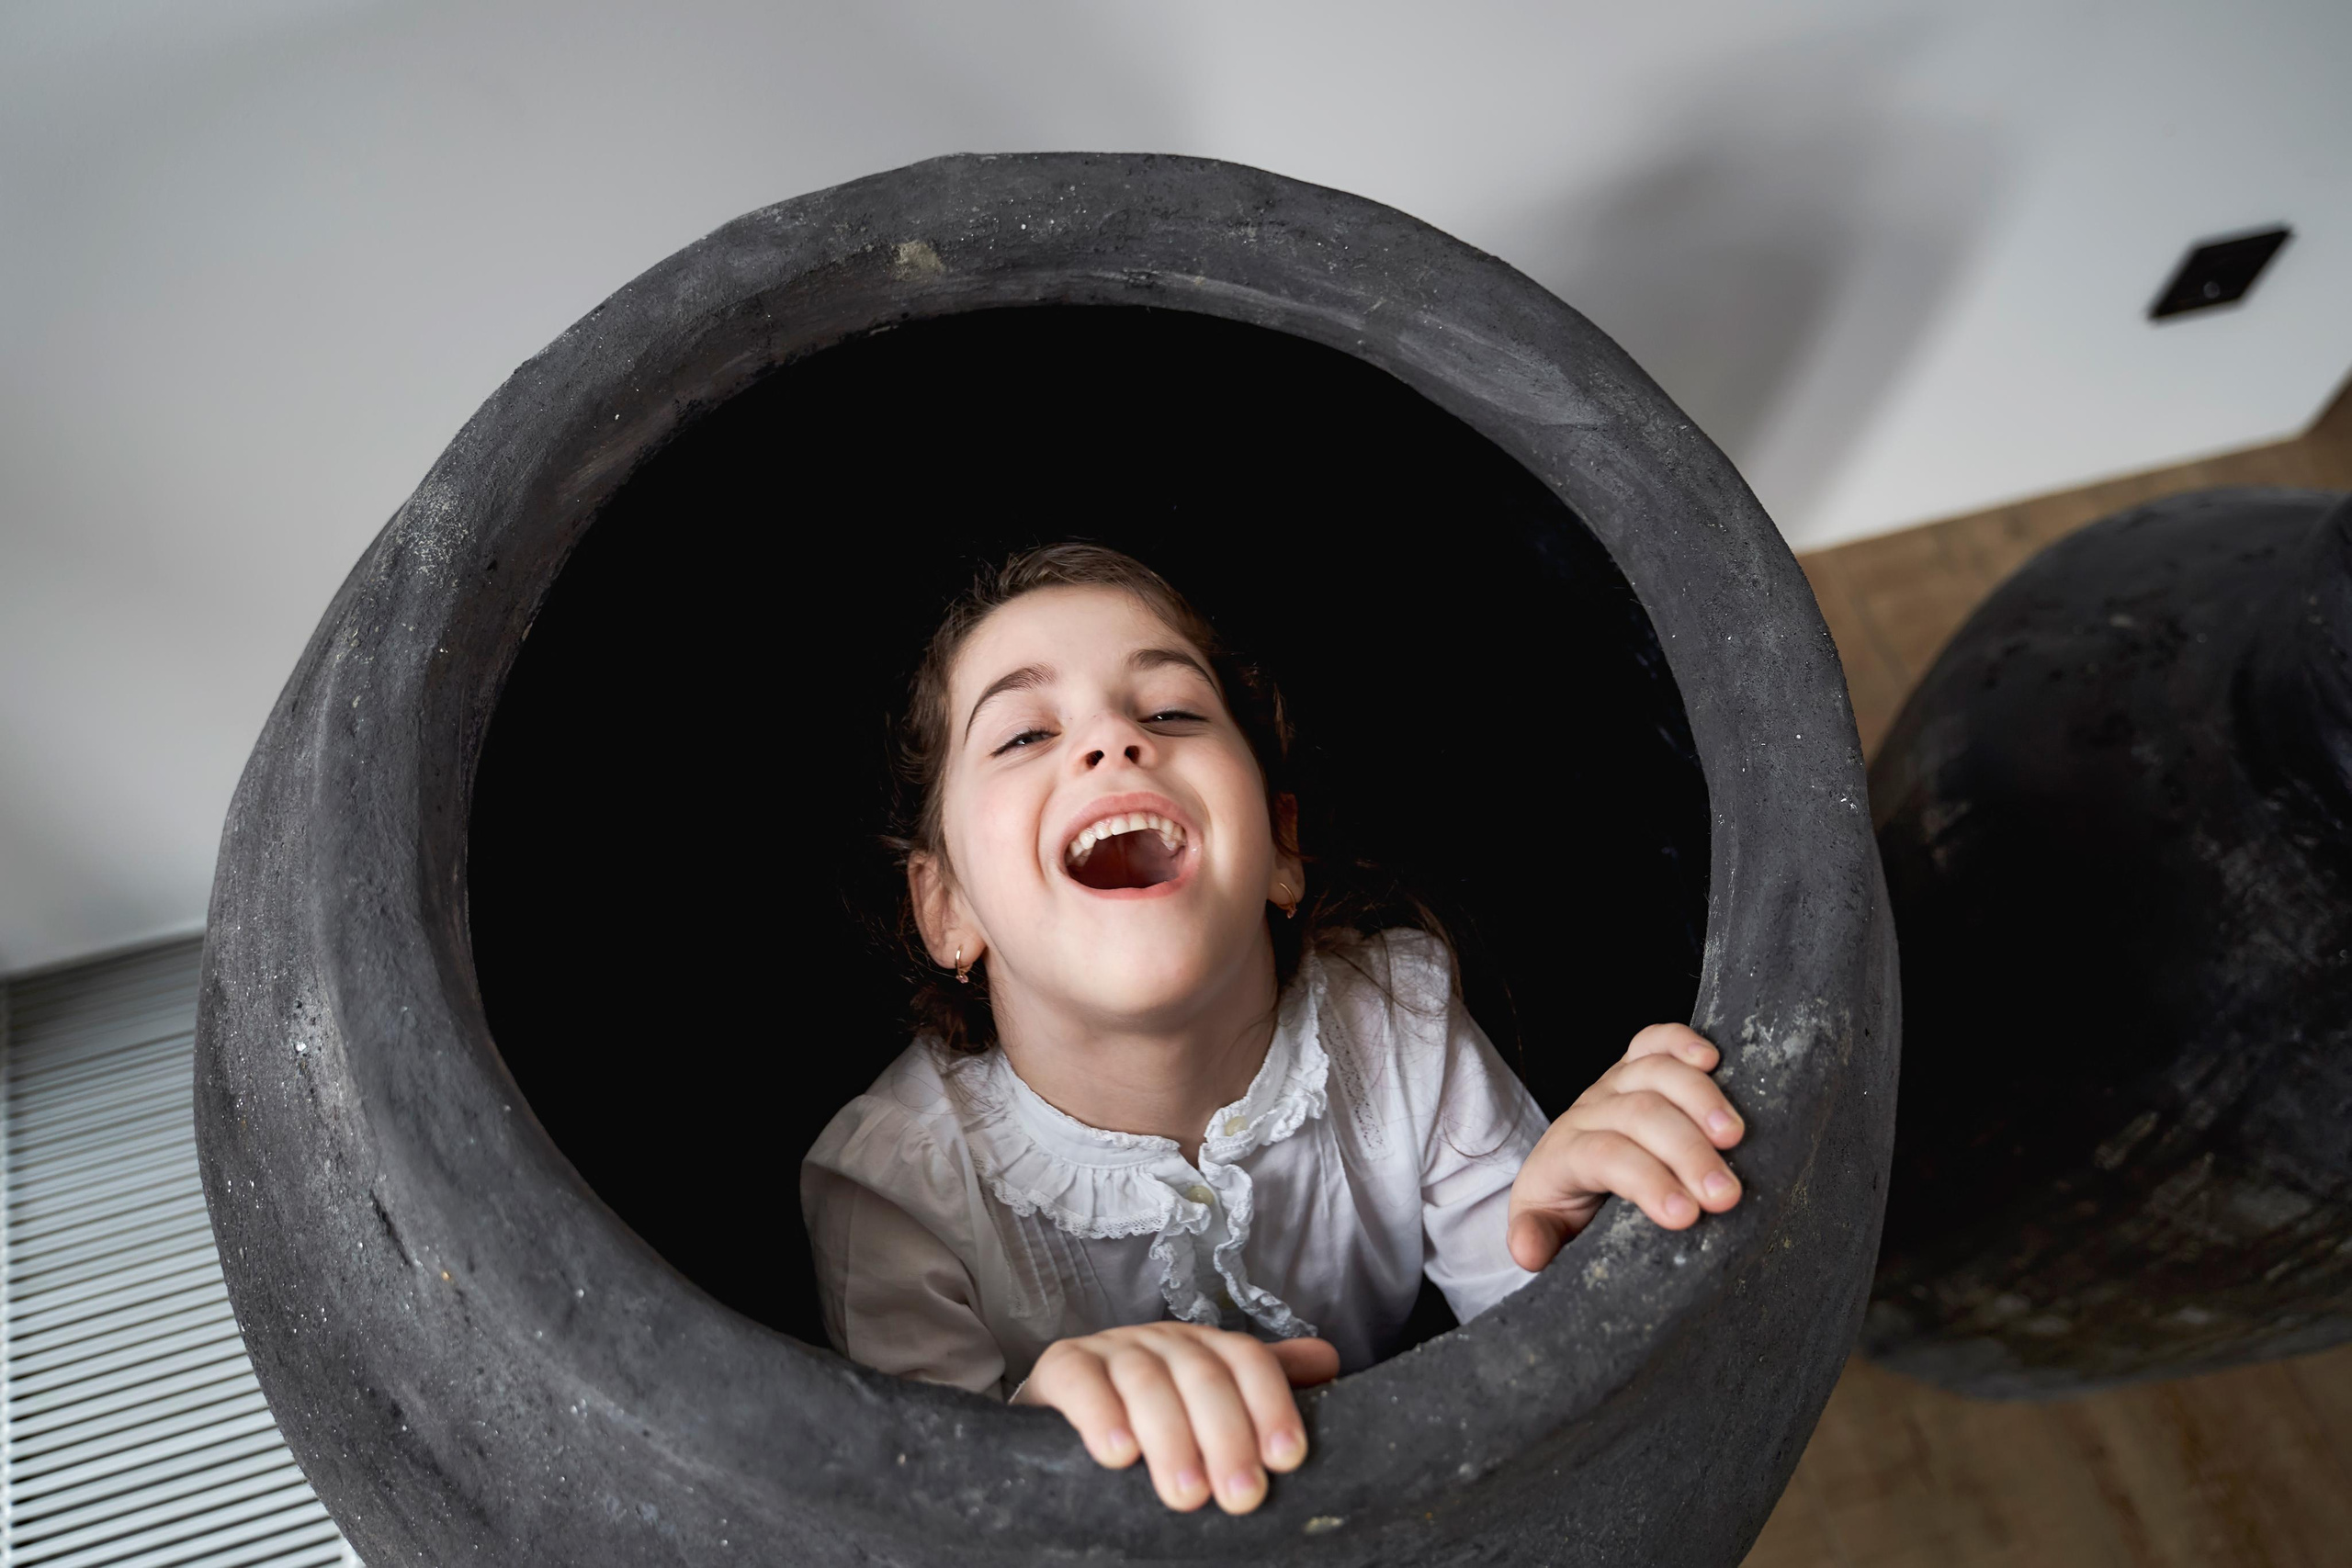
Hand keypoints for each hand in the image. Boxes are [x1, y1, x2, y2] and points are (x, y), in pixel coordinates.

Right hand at [1013, 1323, 1338, 1512]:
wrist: (1060, 1416)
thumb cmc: (1149, 1421)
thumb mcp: (1209, 1408)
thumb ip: (1264, 1386)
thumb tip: (1329, 1363)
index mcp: (1206, 1348)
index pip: (1248, 1361)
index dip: (1271, 1406)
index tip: (1286, 1460)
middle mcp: (1163, 1340)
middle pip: (1203, 1374)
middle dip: (1227, 1437)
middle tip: (1241, 1497)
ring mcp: (1111, 1349)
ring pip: (1148, 1381)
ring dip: (1171, 1439)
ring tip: (1187, 1496)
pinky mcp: (1063, 1366)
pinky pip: (1083, 1381)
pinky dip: (1100, 1416)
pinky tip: (1118, 1457)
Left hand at [1505, 1022, 1744, 1271]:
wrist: (1562, 1171)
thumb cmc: (1564, 1205)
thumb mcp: (1544, 1227)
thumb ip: (1535, 1236)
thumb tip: (1527, 1251)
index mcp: (1563, 1153)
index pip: (1605, 1156)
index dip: (1647, 1181)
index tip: (1686, 1216)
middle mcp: (1588, 1111)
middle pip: (1639, 1114)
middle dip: (1687, 1152)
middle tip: (1726, 1193)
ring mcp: (1612, 1083)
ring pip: (1655, 1072)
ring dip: (1700, 1100)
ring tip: (1734, 1136)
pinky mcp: (1634, 1067)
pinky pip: (1656, 1040)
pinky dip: (1684, 1041)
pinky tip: (1714, 1060)